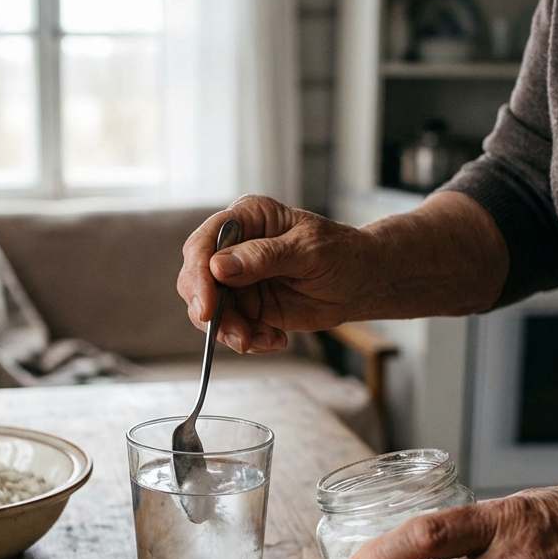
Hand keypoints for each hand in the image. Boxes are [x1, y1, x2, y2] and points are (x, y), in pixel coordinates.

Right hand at [176, 195, 386, 353]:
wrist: (360, 282)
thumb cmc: (341, 253)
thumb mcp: (310, 251)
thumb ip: (265, 257)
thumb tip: (218, 267)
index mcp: (247, 218)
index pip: (204, 244)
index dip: (198, 276)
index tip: (207, 308)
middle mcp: (234, 247)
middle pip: (196, 279)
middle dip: (211, 312)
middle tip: (239, 336)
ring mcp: (238, 278)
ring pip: (209, 309)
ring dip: (231, 331)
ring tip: (264, 340)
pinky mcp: (246, 305)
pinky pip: (231, 328)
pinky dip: (249, 340)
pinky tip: (276, 339)